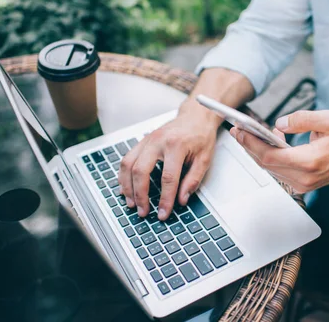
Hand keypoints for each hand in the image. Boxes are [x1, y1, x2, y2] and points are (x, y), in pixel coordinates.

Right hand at [119, 101, 219, 219]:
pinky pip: (127, 159)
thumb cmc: (201, 136)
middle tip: (143, 211)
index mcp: (176, 145)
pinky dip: (124, 176)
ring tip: (132, 203)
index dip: (165, 199)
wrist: (195, 116)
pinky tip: (126, 188)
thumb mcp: (204, 159)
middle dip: (140, 195)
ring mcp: (147, 140)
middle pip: (141, 171)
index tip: (163, 213)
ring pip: (128, 165)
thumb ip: (192, 180)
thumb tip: (181, 200)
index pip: (168, 178)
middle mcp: (158, 141)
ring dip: (128, 187)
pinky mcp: (142, 141)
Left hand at [230, 110, 328, 192]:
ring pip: (270, 168)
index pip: (270, 156)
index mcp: (309, 162)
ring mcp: (302, 184)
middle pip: (266, 164)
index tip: (240, 132)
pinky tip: (271, 141)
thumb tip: (279, 123)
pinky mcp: (302, 185)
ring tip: (249, 133)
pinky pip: (278, 171)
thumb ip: (302, 119)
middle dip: (249, 146)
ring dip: (258, 151)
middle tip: (238, 130)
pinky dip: (270, 157)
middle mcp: (304, 177)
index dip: (252, 144)